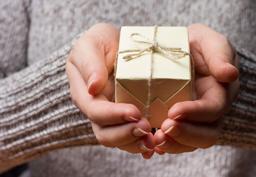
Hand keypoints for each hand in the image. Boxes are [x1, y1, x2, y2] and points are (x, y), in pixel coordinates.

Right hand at [66, 23, 153, 158]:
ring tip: (154, 141)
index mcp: (85, 93)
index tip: (134, 112)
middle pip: (105, 133)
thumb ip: (90, 62)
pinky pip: (132, 138)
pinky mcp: (127, 119)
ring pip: (120, 140)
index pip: (95, 111)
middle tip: (147, 129)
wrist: (116, 46)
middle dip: (126, 135)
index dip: (114, 115)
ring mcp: (113, 117)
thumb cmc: (102, 42)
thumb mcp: (93, 43)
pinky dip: (143, 145)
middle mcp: (97, 110)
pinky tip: (156, 147)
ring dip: (136, 143)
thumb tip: (93, 87)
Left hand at [153, 24, 239, 153]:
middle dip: (185, 135)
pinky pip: (176, 142)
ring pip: (190, 143)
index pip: (214, 109)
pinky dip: (164, 145)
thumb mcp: (209, 41)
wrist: (183, 52)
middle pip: (206, 135)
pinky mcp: (179, 124)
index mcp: (220, 92)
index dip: (196, 113)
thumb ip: (219, 54)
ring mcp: (195, 121)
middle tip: (162, 130)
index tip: (174, 111)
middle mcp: (210, 112)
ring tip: (153, 140)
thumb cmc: (197, 45)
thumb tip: (230, 74)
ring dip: (173, 144)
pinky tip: (149, 144)